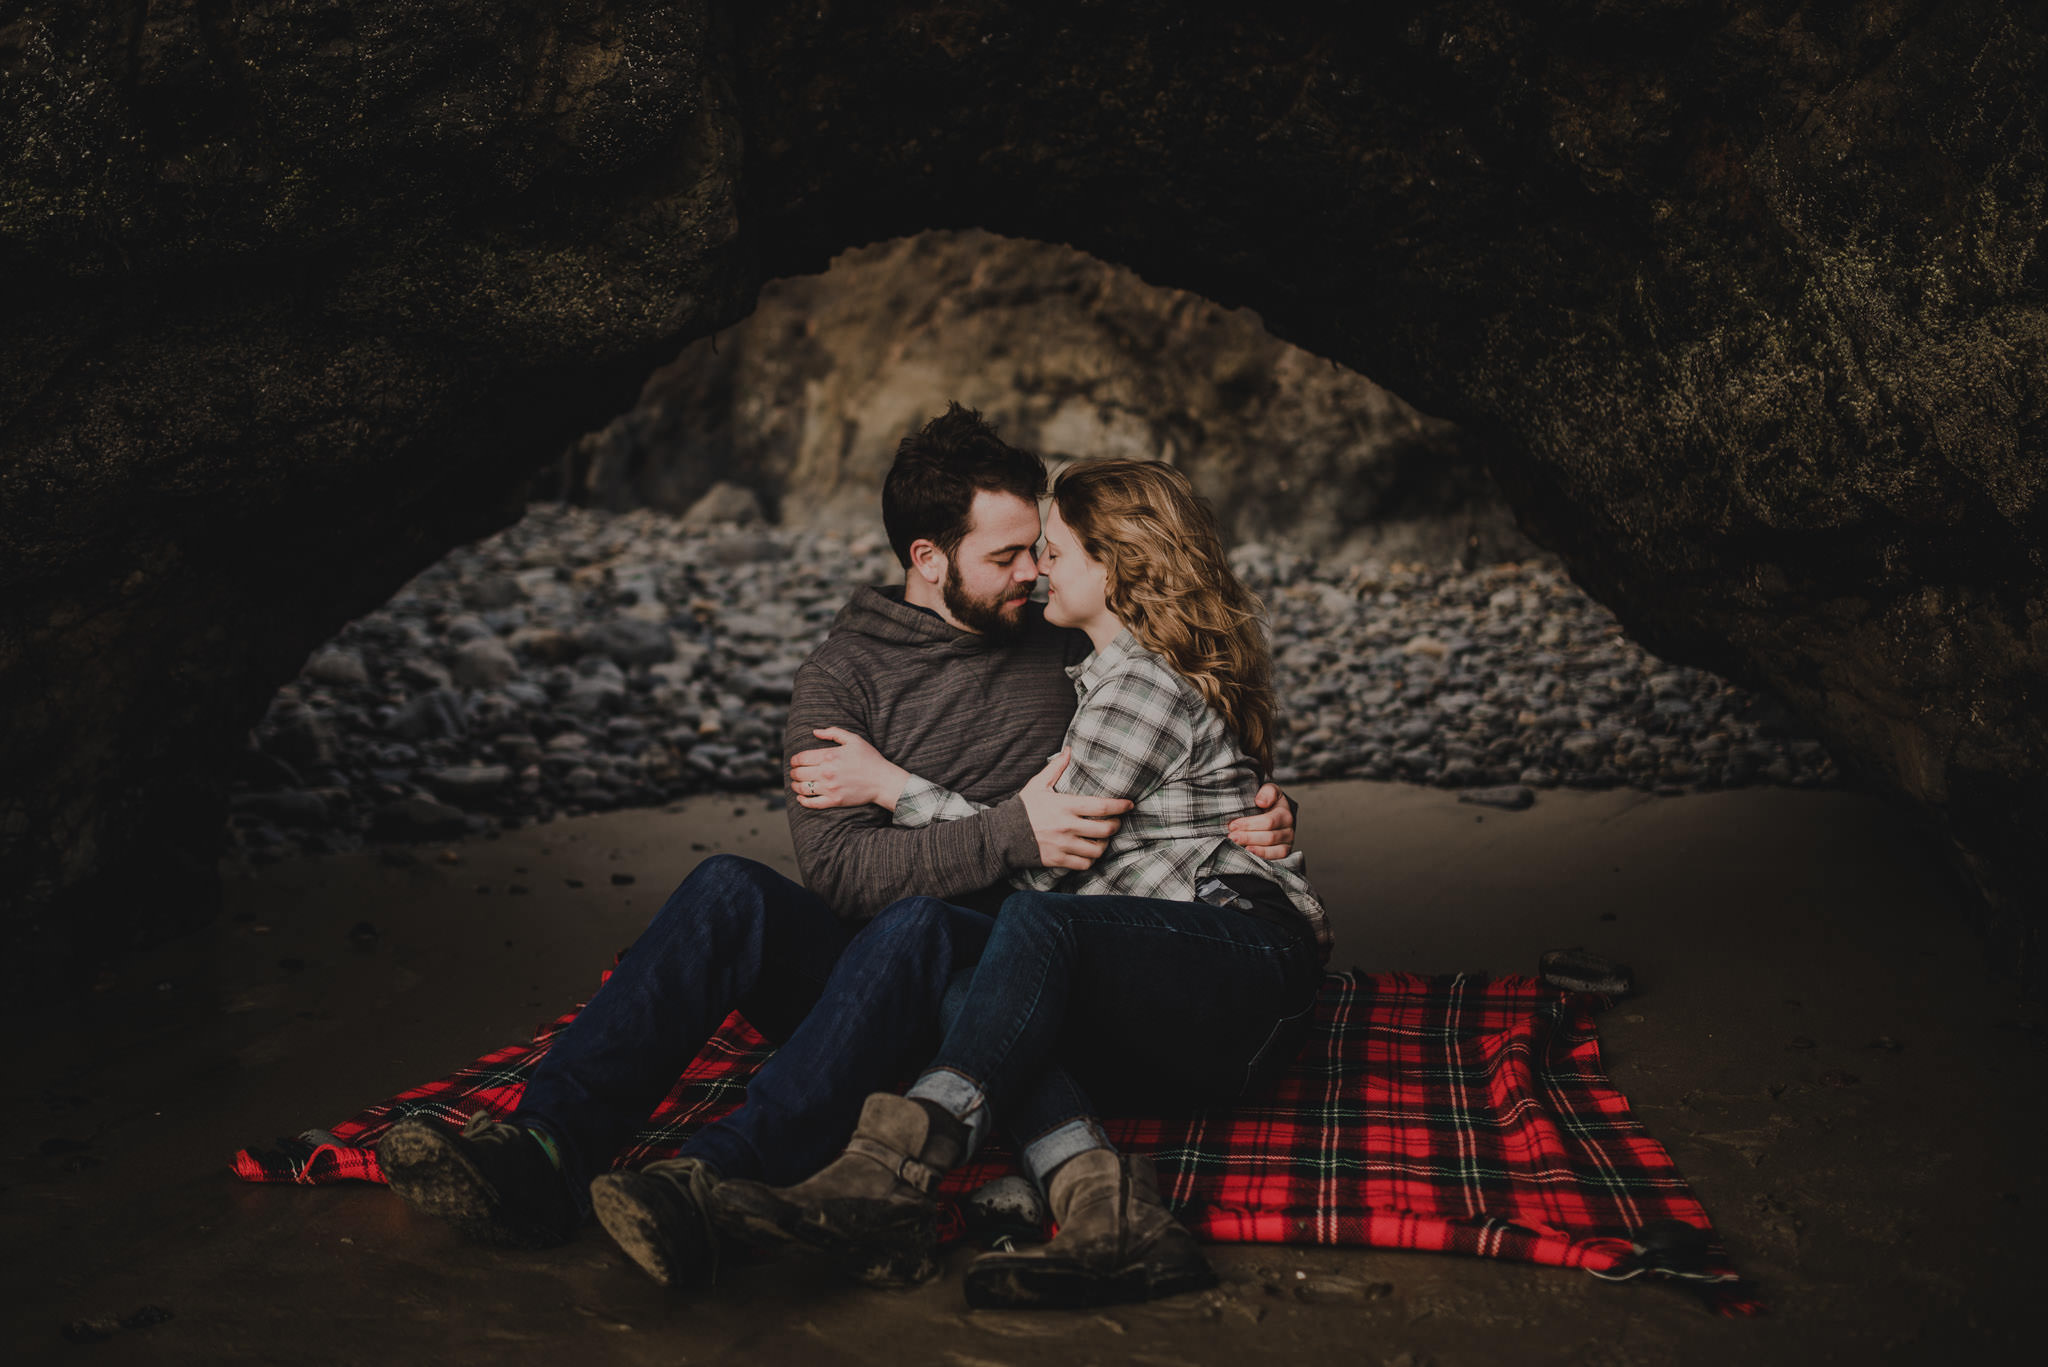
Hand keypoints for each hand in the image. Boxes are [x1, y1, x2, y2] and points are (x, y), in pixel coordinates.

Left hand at [789, 727, 909, 810]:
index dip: (794, 760)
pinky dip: (803, 801)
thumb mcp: (854, 740)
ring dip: (795, 786)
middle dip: (793, 772)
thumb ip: (833, 732)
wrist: (882, 781)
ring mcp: (830, 788)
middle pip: (799, 773)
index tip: (794, 762)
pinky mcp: (834, 801)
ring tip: (795, 784)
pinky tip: (800, 798)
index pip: (801, 758)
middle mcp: (827, 772)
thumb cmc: (870, 759)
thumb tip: (815, 732)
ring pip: (803, 788)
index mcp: (829, 755)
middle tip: (794, 772)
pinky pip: (812, 803)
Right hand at [1020, 749, 1131, 870]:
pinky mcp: (1058, 860)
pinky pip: (1084, 864)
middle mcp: (1067, 826)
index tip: (1129, 804)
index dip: (1120, 806)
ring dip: (1104, 844)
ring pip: (1097, 850)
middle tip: (1116, 822)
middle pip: (1105, 830)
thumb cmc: (1023, 808)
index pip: (1101, 806)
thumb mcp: (1038, 784)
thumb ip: (1056, 768)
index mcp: (1065, 806)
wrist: (1003, 835)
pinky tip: (1089, 852)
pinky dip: (1091, 859)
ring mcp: (1063, 845)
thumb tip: (1069, 749)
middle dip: (1116, 825)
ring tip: (1103, 838)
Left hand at [1228, 783, 1296, 859]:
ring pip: (1273, 849)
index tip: (1233, 825)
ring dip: (1255, 849)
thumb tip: (1261, 802)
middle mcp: (1289, 828)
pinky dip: (1263, 857)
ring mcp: (1287, 842)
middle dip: (1248, 837)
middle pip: (1269, 836)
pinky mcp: (1284, 852)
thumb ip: (1267, 792)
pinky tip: (1251, 854)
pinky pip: (1277, 858)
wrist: (1273, 811)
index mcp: (1284, 813)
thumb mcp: (1269, 790)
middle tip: (1232, 837)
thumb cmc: (1268, 802)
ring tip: (1239, 847)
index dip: (1249, 824)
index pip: (1268, 821)